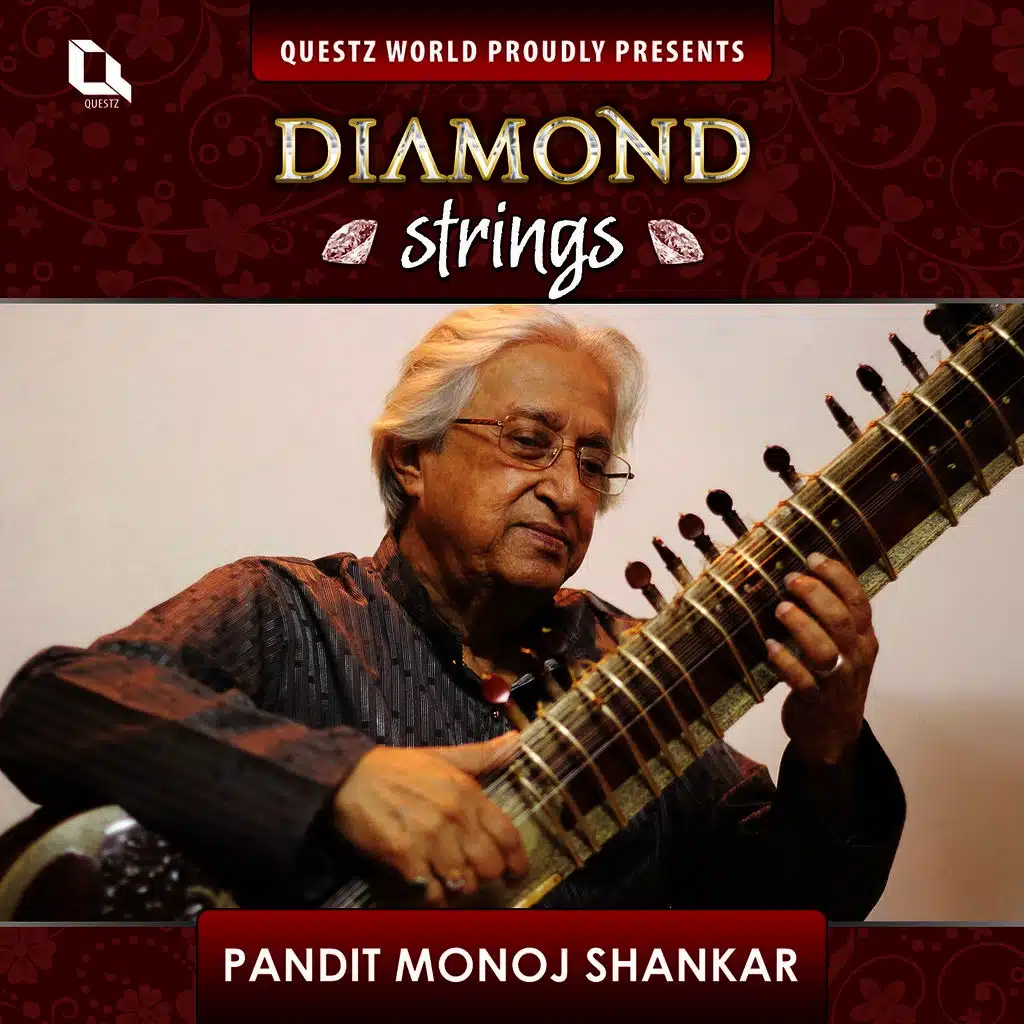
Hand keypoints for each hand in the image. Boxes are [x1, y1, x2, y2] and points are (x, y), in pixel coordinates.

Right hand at [332, 732, 526, 905]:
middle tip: (477, 875)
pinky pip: (432, 893)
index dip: (517, 860)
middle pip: (489, 865)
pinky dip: (434, 898)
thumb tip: (517, 741)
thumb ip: (482, 755)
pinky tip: (430, 889)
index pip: (507, 834)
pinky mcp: (404, 857)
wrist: (349, 776)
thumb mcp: (443, 756)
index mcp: (467, 792)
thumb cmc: (398, 767)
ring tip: (452, 881)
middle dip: (487, 876)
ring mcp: (430, 839)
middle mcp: (454, 817)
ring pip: (464, 883)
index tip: (517, 872)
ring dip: (460, 887)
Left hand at [765, 552, 877, 766]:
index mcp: (863, 639)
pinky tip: (770, 647)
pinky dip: (785, 662)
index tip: (813, 557)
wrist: (833, 733)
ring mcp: (837, 680)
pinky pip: (802, 680)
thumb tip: (803, 575)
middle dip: (816, 595)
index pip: (858, 601)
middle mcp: (855, 657)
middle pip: (841, 619)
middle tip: (791, 579)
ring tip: (780, 609)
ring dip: (801, 625)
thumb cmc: (834, 680)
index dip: (837, 576)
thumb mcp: (845, 648)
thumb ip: (833, 618)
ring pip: (824, 649)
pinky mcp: (815, 701)